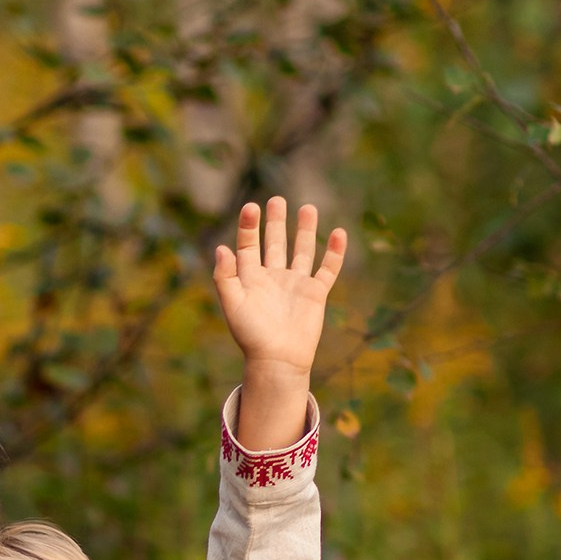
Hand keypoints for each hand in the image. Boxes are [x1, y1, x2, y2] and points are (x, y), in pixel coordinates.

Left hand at [212, 199, 346, 454]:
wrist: (277, 360)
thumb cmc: (251, 335)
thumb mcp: (233, 304)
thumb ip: (225, 277)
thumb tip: (221, 248)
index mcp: (251, 278)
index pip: (249, 245)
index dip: (249, 226)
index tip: (251, 207)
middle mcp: (273, 277)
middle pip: (274, 243)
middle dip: (275, 222)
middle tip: (277, 199)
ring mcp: (295, 284)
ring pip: (302, 251)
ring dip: (305, 230)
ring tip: (308, 208)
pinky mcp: (315, 293)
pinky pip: (328, 269)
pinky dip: (334, 252)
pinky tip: (339, 233)